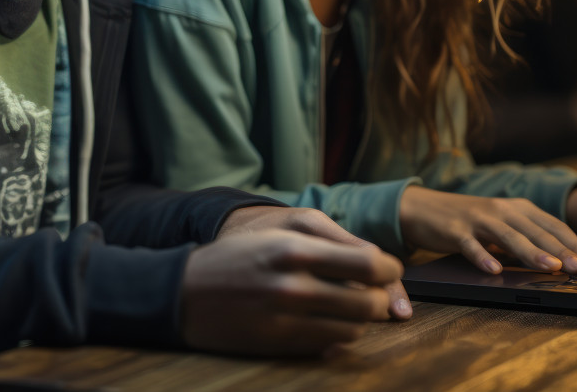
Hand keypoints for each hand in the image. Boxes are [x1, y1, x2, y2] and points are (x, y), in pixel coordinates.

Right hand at [180, 227, 402, 356]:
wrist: (186, 291)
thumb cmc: (239, 254)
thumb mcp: (282, 232)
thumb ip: (333, 243)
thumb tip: (380, 264)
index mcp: (296, 250)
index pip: (370, 265)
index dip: (390, 270)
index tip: (389, 270)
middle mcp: (294, 286)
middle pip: (369, 302)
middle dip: (381, 298)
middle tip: (375, 292)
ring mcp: (287, 320)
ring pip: (354, 328)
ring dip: (361, 319)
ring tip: (351, 306)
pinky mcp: (281, 345)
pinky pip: (330, 345)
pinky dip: (339, 334)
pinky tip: (329, 321)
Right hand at [400, 187, 576, 274]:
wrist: (422, 207)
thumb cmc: (466, 220)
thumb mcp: (499, 223)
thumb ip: (523, 237)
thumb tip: (557, 261)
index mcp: (515, 207)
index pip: (551, 224)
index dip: (572, 242)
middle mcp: (500, 209)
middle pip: (535, 231)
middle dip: (561, 250)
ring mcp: (477, 219)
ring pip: (509, 237)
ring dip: (532, 253)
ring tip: (552, 269)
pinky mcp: (455, 230)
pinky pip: (471, 245)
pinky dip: (483, 257)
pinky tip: (494, 270)